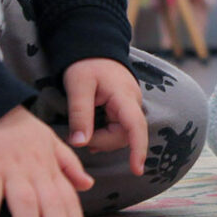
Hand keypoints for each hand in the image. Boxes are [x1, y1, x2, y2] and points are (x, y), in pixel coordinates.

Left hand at [62, 57, 146, 175]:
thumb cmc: (86, 63)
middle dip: (102, 141)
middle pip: (125, 134)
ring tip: (83, 134)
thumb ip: (80, 114)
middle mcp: (132, 102)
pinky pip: (118, 128)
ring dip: (102, 138)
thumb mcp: (78, 86)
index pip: (135, 126)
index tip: (137, 170)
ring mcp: (129, 105)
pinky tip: (91, 131)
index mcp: (123, 96)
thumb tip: (80, 144)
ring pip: (121, 134)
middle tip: (79, 137)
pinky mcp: (124, 108)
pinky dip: (104, 134)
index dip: (138, 149)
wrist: (93, 46)